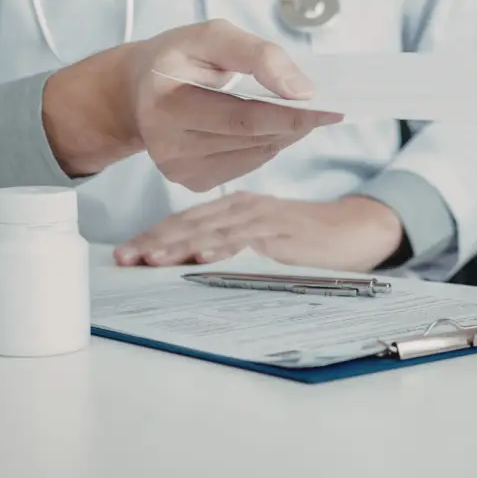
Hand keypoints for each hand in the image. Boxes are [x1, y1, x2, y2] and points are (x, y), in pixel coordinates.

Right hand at [42, 19, 342, 190]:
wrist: (138, 90)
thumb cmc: (181, 56)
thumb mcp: (214, 36)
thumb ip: (259, 56)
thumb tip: (304, 92)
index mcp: (164, 102)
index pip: (243, 116)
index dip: (291, 114)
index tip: (332, 107)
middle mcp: (166, 143)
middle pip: (252, 139)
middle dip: (295, 124)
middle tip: (328, 109)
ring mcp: (177, 169)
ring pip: (255, 156)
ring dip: (284, 135)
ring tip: (295, 113)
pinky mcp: (190, 182)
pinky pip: (246, 167)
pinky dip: (266, 147)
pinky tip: (266, 128)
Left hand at [113, 192, 403, 271]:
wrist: (353, 230)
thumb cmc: (303, 240)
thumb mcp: (260, 241)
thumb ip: (230, 247)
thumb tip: (188, 270)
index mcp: (233, 208)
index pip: (184, 222)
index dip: (152, 237)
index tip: (123, 254)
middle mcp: (242, 206)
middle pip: (189, 224)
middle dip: (153, 241)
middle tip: (123, 258)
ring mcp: (261, 216)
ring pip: (211, 229)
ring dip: (178, 245)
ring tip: (150, 259)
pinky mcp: (281, 228)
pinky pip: (245, 237)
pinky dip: (222, 246)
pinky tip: (201, 256)